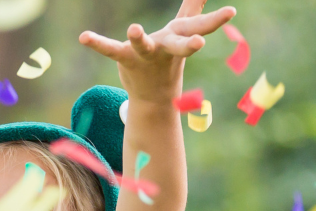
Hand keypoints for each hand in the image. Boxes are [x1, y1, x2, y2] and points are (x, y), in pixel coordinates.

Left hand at [80, 0, 234, 100]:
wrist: (153, 95)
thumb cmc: (168, 55)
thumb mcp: (181, 31)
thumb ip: (191, 10)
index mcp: (180, 37)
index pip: (200, 28)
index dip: (216, 20)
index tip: (232, 11)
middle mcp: (165, 48)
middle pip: (179, 45)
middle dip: (189, 44)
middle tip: (199, 43)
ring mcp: (145, 55)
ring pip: (143, 46)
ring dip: (138, 38)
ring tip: (134, 28)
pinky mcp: (124, 58)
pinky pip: (110, 49)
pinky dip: (97, 43)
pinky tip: (84, 37)